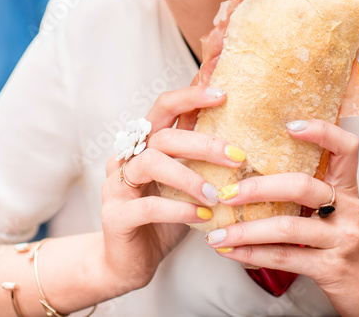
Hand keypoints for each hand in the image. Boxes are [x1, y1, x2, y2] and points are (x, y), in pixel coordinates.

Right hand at [99, 85, 245, 292]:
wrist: (128, 263)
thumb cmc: (163, 219)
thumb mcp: (185, 184)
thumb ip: (200, 159)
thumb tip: (243, 136)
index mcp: (145, 144)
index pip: (164, 107)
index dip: (190, 96)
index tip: (223, 94)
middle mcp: (126, 157)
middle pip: (163, 134)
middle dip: (203, 142)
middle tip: (238, 156)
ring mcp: (116, 185)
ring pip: (152, 163)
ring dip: (190, 176)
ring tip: (219, 195)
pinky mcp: (115, 215)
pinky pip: (148, 206)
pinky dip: (179, 208)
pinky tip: (203, 216)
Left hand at [203, 119, 358, 316]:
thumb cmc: (351, 251)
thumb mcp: (340, 216)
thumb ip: (312, 196)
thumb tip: (258, 176)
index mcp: (349, 191)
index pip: (346, 148)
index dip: (321, 131)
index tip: (289, 124)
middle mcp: (349, 210)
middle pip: (302, 185)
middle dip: (258, 187)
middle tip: (226, 193)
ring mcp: (341, 239)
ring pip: (287, 226)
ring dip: (246, 229)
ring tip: (218, 233)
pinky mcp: (332, 268)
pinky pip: (285, 256)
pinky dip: (252, 254)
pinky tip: (232, 252)